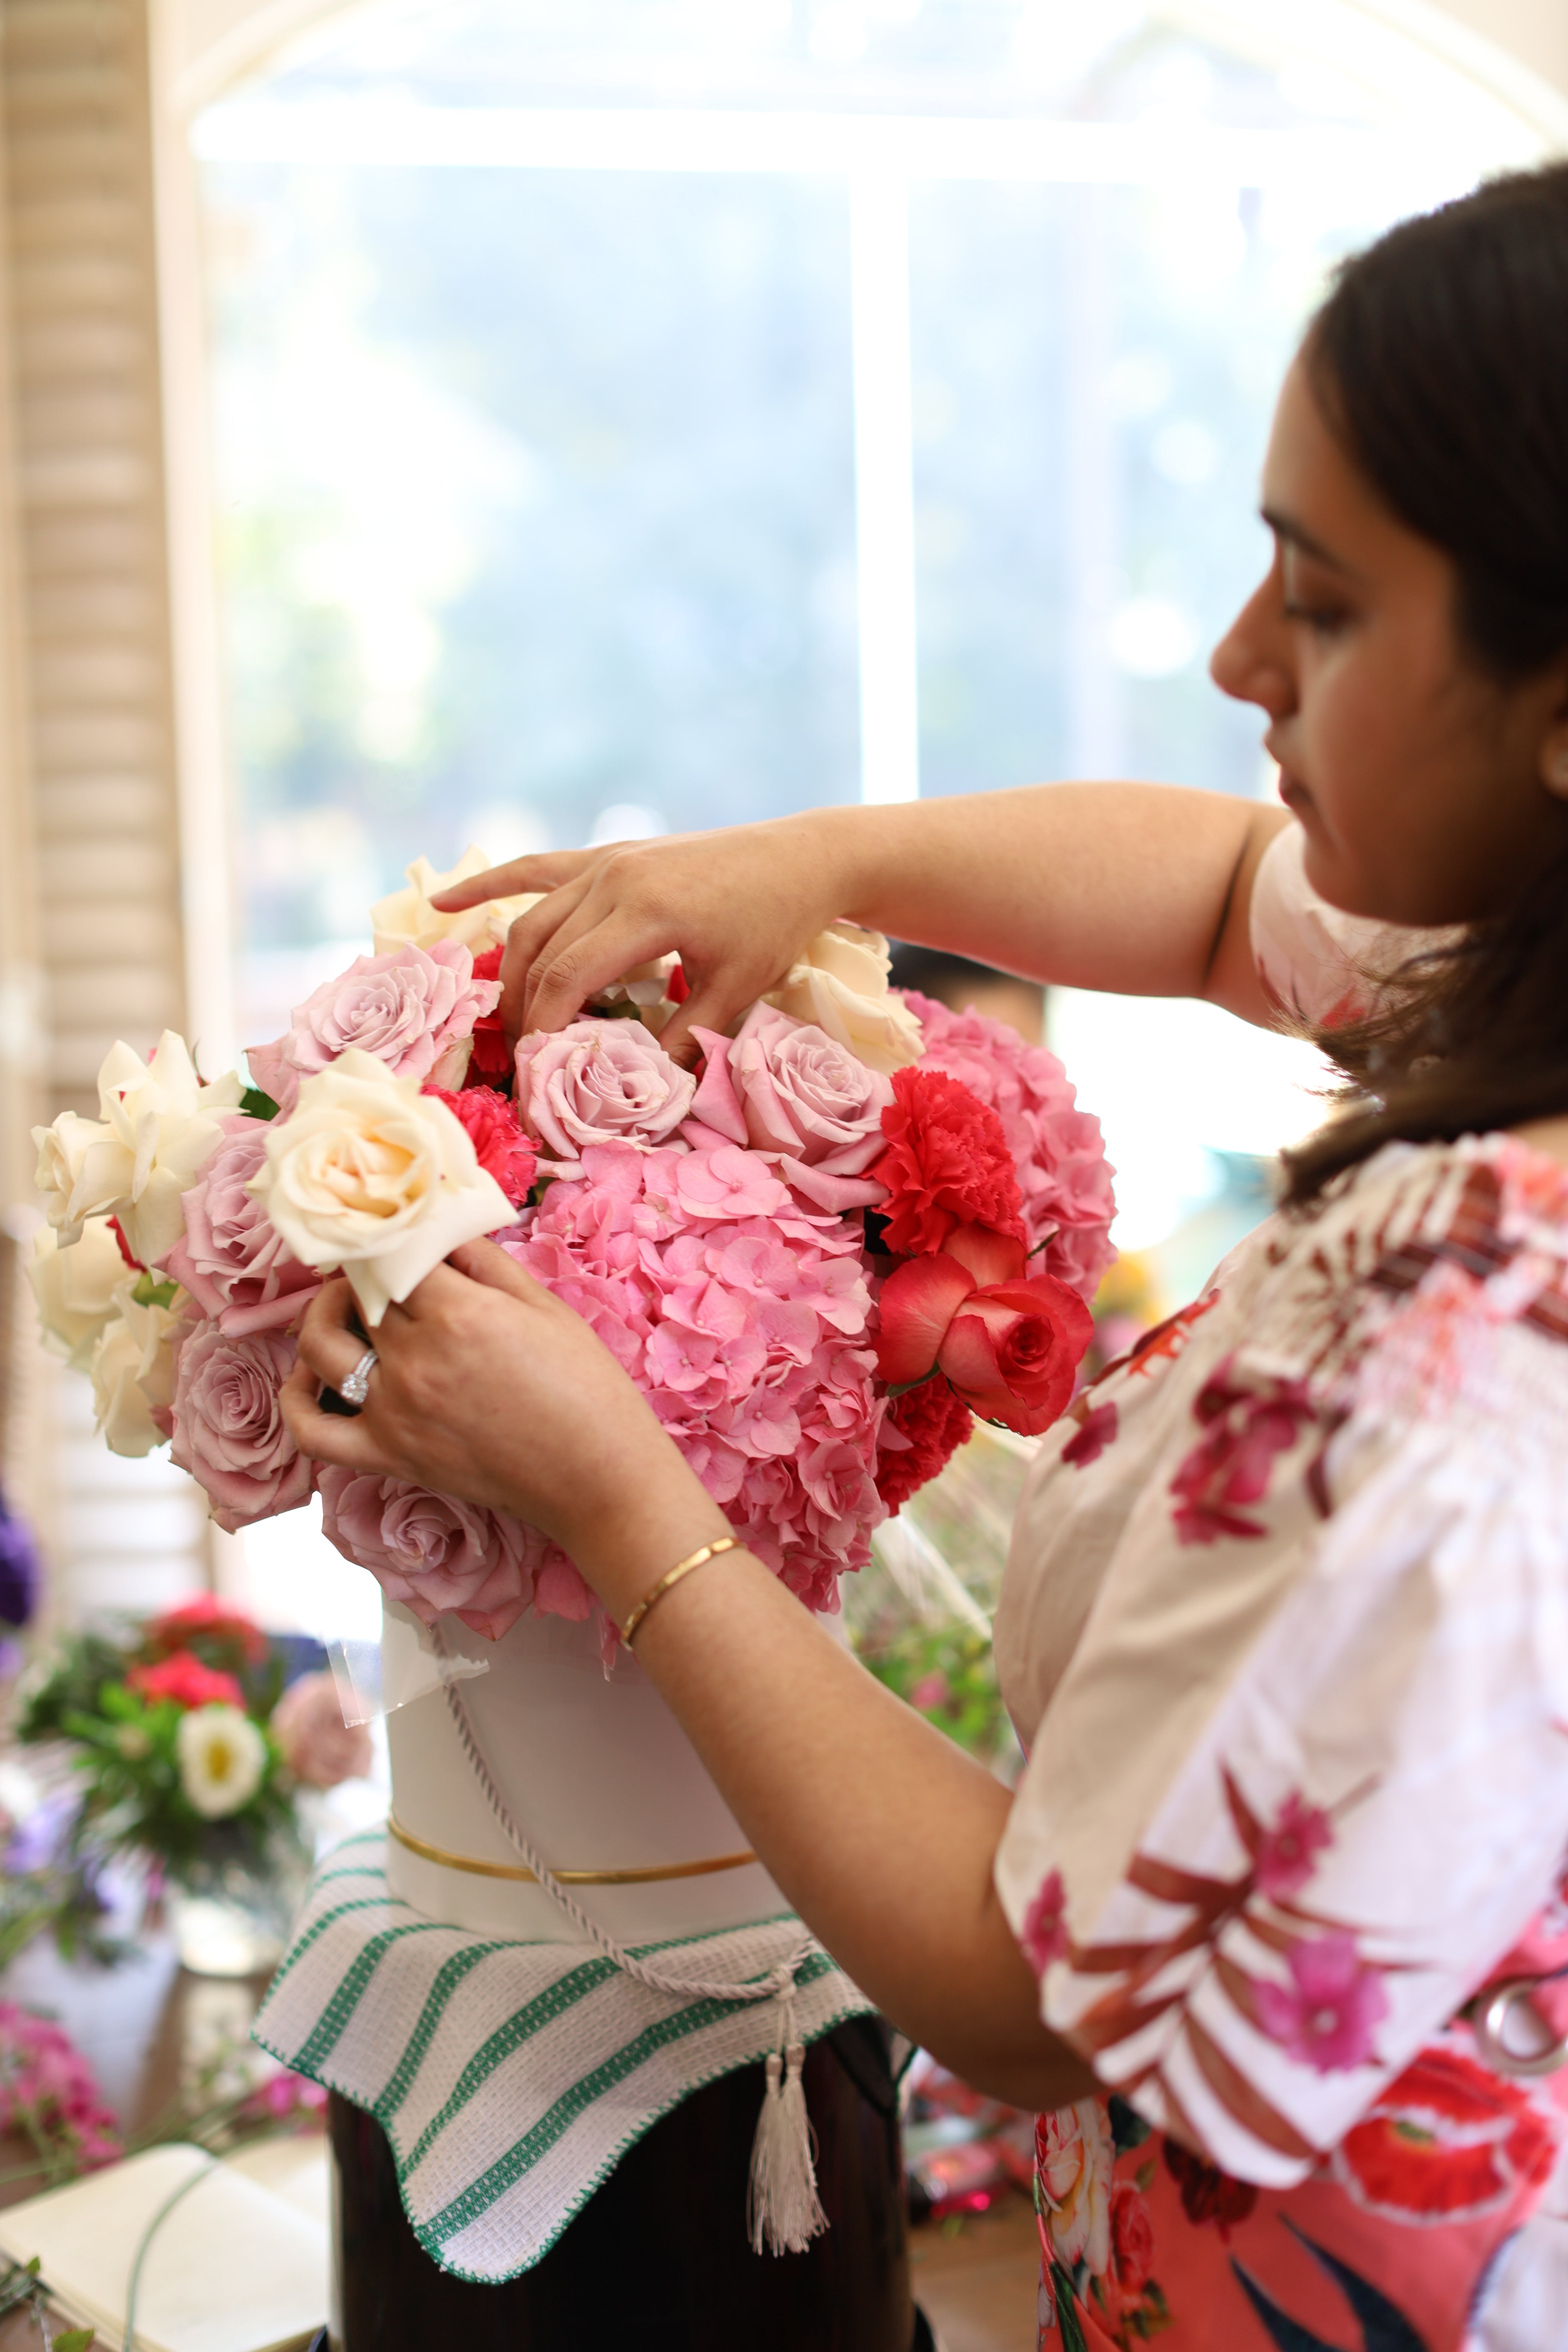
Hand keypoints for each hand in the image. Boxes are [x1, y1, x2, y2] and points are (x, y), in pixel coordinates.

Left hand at [280, 1241, 723, 1600]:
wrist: (596, 1476)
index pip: (391, 1253)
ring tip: (348, 1307)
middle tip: (381, 1265)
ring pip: (319, 1345)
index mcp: (459, 1313)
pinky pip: (312, 1430)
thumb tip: (435, 1222)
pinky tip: (308, 1376)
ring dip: (323, 1315)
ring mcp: (394, 1410)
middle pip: (355, 1292)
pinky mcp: (388, 1455)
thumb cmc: (585, 1387)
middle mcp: (415, 1359)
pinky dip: (296, 1400)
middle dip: (362, 1270)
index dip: (386, 1236)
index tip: (389, 1228)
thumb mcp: (543, 1304)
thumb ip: (482, 1259)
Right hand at [428, 814, 852, 1058]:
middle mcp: (614, 879)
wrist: (800, 858)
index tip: (532, 1074)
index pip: (567, 978)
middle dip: (522, 1011)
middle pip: (541, 952)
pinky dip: (488, 884)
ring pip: (532, 919)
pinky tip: (440, 901)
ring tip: (502, 1022)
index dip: (542, 1029)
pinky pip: (535, 869)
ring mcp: (607, 861)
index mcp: (646, 911)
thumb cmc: (773, 923)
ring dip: (509, 970)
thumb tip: (642, 1093)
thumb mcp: (737, 990)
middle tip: (519, 1064)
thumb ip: (684, 1040)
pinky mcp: (608, 855)